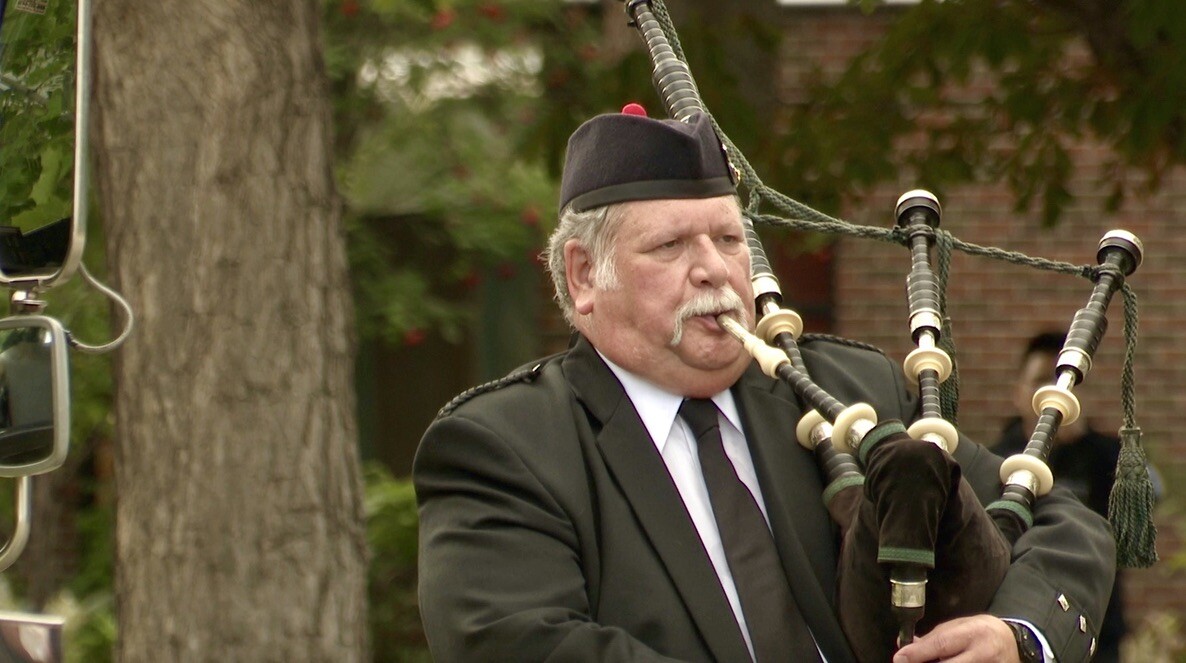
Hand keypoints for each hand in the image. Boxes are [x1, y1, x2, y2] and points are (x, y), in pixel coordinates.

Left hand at [892, 615, 1019, 662]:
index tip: (899, 659)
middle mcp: (984, 653)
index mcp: (973, 633)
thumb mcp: (958, 627)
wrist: (1012, 642)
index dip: (917, 653)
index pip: (941, 644)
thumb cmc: (980, 631)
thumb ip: (933, 638)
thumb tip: (905, 647)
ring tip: (930, 662)